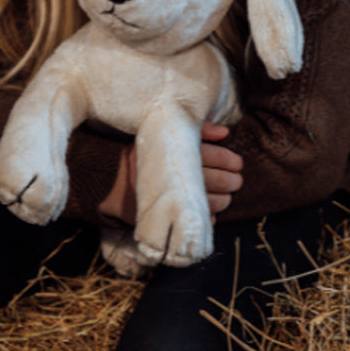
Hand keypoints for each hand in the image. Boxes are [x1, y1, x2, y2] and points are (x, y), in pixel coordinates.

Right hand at [98, 121, 243, 224]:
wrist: (111, 181)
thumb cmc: (143, 154)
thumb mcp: (165, 134)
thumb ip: (197, 130)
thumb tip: (225, 132)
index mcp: (178, 152)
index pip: (214, 156)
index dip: (230, 160)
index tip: (238, 163)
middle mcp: (178, 175)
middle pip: (216, 180)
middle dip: (232, 181)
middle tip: (237, 181)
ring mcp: (174, 198)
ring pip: (210, 202)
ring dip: (224, 200)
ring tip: (228, 197)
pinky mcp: (168, 216)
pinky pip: (196, 219)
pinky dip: (208, 217)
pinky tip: (210, 213)